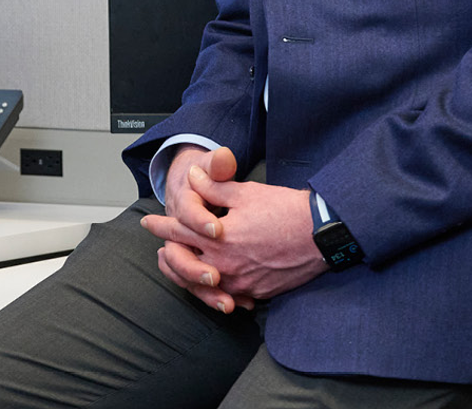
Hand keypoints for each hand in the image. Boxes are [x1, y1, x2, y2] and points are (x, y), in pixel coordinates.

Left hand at [142, 149, 328, 312]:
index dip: (162, 225)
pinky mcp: (257, 292)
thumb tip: (193, 177)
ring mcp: (241, 282)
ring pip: (204, 285)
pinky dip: (218, 289)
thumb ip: (214, 187)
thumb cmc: (286, 210)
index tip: (149, 223)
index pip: (180, 231)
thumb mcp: (245, 193)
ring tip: (183, 269)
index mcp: (218, 239)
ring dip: (190, 275)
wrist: (322, 234)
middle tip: (161, 250)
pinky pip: (230, 295)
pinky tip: (216, 284)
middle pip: (185, 264)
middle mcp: (225, 265)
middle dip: (170, 255)